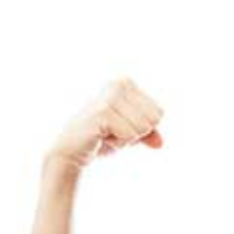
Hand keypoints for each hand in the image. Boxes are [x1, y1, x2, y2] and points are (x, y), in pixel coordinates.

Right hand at [46, 77, 164, 172]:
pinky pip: (129, 135)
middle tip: (113, 131)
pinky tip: (101, 137)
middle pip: (153, 120)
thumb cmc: (102, 137)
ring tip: (106, 133)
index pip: (158, 113)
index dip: (142, 127)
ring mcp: (109, 97)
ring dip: (126, 139)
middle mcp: (118, 84)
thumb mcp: (131, 134)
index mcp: (126, 83)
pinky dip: (118, 144)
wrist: (73, 150)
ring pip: (142, 128)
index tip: (120, 125)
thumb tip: (160, 143)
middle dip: (136, 133)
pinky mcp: (102, 112)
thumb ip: (149, 134)